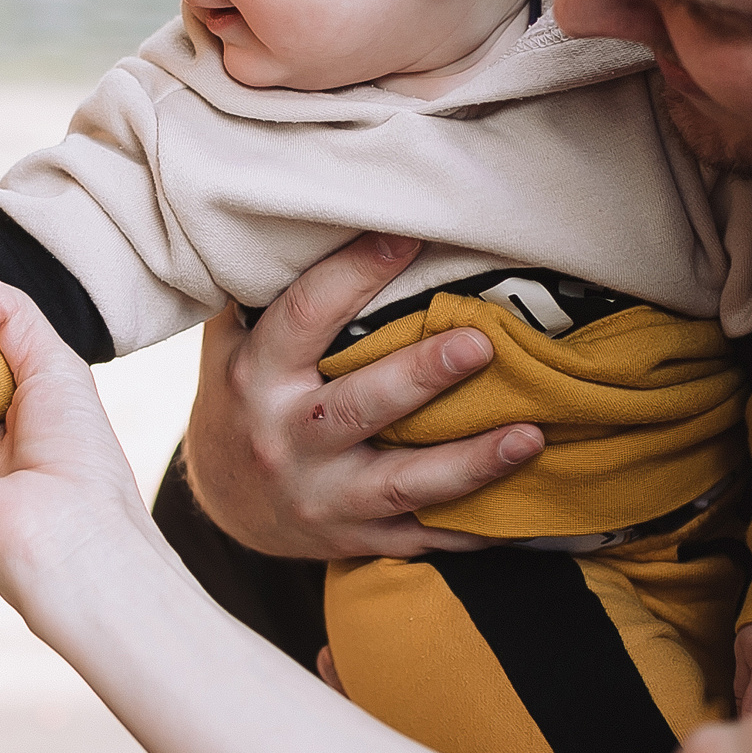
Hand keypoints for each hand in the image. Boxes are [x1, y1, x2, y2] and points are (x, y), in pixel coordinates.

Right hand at [180, 233, 544, 558]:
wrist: (221, 500)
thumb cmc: (242, 397)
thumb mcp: (233, 342)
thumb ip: (270, 293)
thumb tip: (319, 215)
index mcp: (257, 376)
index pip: (304, 318)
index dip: (353, 274)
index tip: (405, 234)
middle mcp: (284, 439)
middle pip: (358, 407)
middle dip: (422, 378)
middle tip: (481, 344)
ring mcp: (319, 496)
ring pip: (400, 484)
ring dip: (469, 463)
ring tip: (530, 435)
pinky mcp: (349, 537)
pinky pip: (416, 537)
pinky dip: (470, 531)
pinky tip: (523, 512)